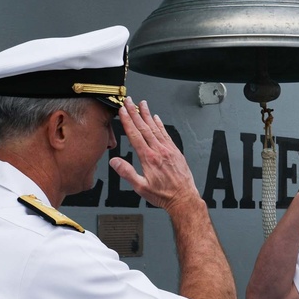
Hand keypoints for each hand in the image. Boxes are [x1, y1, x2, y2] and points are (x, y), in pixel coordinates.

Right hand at [111, 97, 198, 212]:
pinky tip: (156, 119)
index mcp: (149, 158)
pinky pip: (166, 134)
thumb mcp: (141, 187)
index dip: (128, 121)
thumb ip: (127, 173)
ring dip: (148, 115)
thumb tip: (114, 162)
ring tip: (142, 104)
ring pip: (156, 128)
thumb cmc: (164, 195)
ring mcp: (168, 150)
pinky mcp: (175, 152)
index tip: (122, 110)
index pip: (135, 135)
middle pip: (144, 127)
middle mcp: (159, 151)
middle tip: (129, 101)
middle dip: (135, 112)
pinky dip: (160, 125)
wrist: (184, 198)